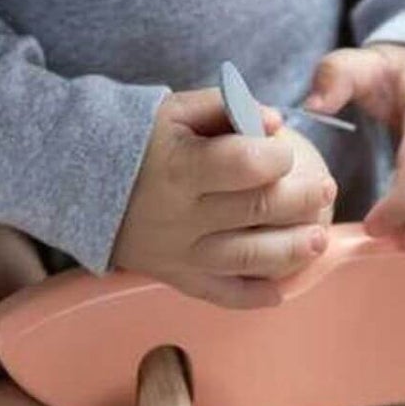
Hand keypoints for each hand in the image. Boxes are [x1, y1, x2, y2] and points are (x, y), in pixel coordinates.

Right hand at [112, 89, 337, 308]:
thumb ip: (225, 107)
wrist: (77, 179)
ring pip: (247, 260)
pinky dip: (253, 298)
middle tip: (326, 190)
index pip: (246, 165)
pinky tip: (281, 291)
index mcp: (181, 166)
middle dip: (302, 200)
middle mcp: (181, 215)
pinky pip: (219, 295)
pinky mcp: (174, 276)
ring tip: (318, 240)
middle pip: (257, 212)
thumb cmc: (139, 138)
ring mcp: (178, 252)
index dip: (278, 157)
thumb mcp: (174, 109)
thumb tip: (275, 121)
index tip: (286, 150)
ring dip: (292, 252)